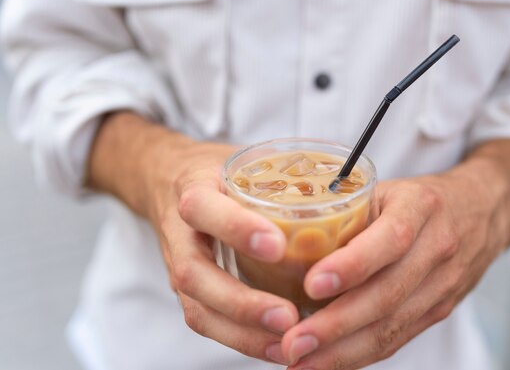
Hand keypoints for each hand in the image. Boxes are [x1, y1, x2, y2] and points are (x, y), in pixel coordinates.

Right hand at [87, 113, 298, 363]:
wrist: (166, 182)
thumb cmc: (215, 173)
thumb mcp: (237, 161)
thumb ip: (275, 177)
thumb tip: (342, 190)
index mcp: (193, 191)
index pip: (204, 209)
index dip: (237, 229)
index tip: (277, 245)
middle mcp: (180, 233)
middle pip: (194, 275)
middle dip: (241, 302)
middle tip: (287, 317)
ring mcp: (180, 266)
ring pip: (198, 309)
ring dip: (243, 332)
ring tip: (286, 340)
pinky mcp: (189, 291)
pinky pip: (208, 322)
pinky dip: (242, 340)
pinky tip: (275, 348)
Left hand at [280, 141, 509, 368]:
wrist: (483, 210)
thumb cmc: (420, 198)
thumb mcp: (387, 189)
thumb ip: (347, 213)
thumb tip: (291, 244)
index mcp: (420, 207)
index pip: (390, 239)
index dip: (351, 265)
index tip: (311, 285)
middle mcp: (437, 248)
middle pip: (387, 295)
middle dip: (336, 325)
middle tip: (292, 342)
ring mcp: (443, 285)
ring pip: (392, 326)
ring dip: (343, 351)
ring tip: (300, 360)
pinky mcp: (440, 310)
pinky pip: (398, 337)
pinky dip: (361, 354)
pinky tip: (329, 362)